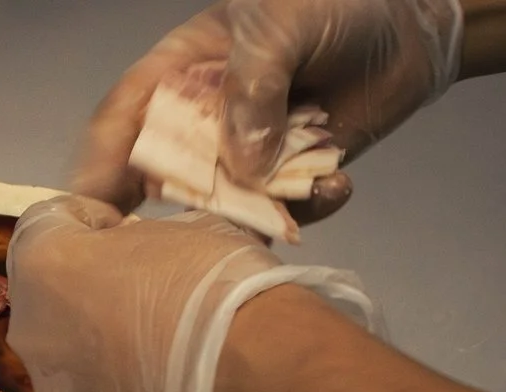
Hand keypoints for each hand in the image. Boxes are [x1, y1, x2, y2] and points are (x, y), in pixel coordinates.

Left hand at [6, 194, 380, 391]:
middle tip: (141, 284)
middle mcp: (30, 331)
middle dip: (86, 283)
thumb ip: (138, 238)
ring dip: (98, 338)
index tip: (127, 228)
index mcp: (43, 263)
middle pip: (49, 293)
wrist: (252, 377)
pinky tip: (163, 383)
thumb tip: (139, 252)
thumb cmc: (213, 283)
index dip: (92, 219)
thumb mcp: (182, 227)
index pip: (50, 221)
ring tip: (156, 340)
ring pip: (67, 351)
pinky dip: (117, 385)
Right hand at [72, 0, 462, 219]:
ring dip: (249, 214)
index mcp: (184, 70)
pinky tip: (338, 183)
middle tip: (155, 253)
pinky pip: (281, 213)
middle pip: (164, 172)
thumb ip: (254, 87)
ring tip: (279, 210)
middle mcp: (207, 118)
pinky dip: (307, 208)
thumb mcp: (282, 23)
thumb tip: (240, 164)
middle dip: (163, 210)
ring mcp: (248, 153)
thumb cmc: (339, 3)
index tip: (90, 207)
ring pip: (223, 203)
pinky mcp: (290, 179)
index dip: (103, 160)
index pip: (127, 115)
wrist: (414, 29)